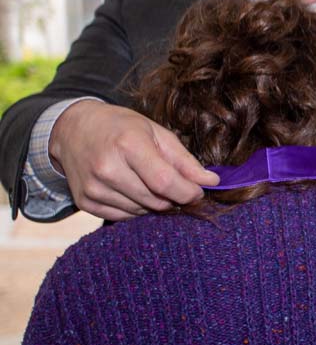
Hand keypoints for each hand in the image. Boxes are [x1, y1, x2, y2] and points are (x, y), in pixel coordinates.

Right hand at [49, 101, 218, 220]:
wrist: (74, 130)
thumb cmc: (121, 127)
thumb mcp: (156, 132)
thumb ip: (184, 160)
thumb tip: (212, 182)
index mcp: (127, 144)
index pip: (165, 182)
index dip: (188, 192)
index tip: (199, 191)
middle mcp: (106, 168)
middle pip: (155, 200)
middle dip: (174, 198)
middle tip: (177, 187)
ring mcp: (93, 187)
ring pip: (141, 211)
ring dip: (156, 203)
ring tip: (152, 183)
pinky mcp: (85, 202)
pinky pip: (123, 216)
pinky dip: (136, 208)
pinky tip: (134, 190)